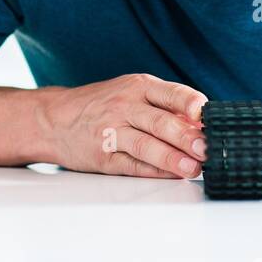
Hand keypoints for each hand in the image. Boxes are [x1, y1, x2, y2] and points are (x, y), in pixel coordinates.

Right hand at [42, 74, 207, 178]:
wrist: (54, 118)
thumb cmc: (103, 104)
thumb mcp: (132, 93)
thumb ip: (166, 107)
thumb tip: (204, 127)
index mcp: (138, 87)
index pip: (170, 92)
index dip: (189, 102)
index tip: (205, 113)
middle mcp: (124, 106)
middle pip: (159, 121)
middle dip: (185, 136)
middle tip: (206, 148)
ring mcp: (111, 132)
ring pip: (145, 145)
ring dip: (171, 158)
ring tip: (192, 167)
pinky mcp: (102, 157)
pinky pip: (131, 165)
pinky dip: (153, 171)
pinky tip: (170, 174)